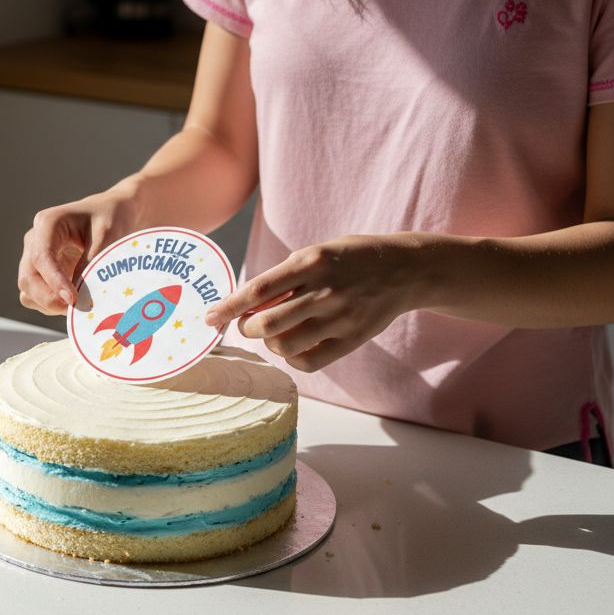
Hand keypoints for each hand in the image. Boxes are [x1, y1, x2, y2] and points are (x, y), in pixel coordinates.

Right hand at [18, 189, 138, 315]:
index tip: (73, 300)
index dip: (54, 282)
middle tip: (79, 309)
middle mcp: (35, 239)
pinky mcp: (40, 272)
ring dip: (49, 304)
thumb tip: (78, 298)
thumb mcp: (108, 237)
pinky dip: (51, 305)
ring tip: (79, 304)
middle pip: (28, 278)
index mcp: (48, 223)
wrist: (112, 213)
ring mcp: (34, 257)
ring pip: (28, 291)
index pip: (42, 257)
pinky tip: (74, 300)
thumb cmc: (111, 218)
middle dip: (50, 299)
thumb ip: (91, 265)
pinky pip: (35, 296)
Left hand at [204, 235, 423, 371]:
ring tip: (275, 333)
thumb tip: (246, 304)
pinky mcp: (352, 339)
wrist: (404, 270)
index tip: (209, 318)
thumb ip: (283, 277)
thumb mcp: (315, 253)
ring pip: (285, 346)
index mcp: (310, 262)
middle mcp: (324, 291)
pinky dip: (292, 358)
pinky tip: (295, 345)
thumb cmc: (349, 259)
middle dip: (247, 328)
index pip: (258, 289)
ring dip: (269, 344)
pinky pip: (308, 362)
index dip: (228, 307)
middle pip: (267, 323)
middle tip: (247, 325)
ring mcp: (339, 318)